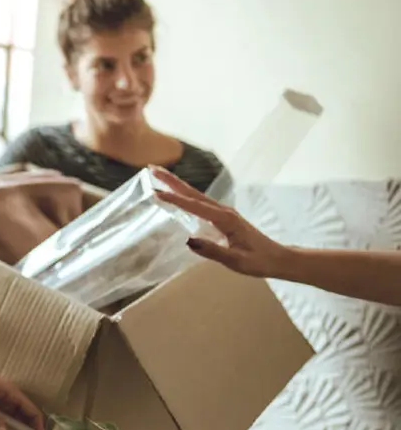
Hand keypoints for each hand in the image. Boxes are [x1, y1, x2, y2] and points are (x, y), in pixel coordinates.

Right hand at [150, 166, 291, 278]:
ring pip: (196, 195)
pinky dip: (185, 195)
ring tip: (159, 176)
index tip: (155, 192)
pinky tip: (178, 194)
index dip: (175, 199)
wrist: (278, 258)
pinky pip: (199, 202)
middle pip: (193, 193)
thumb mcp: (236, 261)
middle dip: (172, 180)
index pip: (194, 206)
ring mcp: (223, 212)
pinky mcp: (223, 217)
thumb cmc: (258, 261)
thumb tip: (188, 241)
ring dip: (177, 184)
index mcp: (225, 219)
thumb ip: (213, 251)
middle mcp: (223, 211)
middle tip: (152, 169)